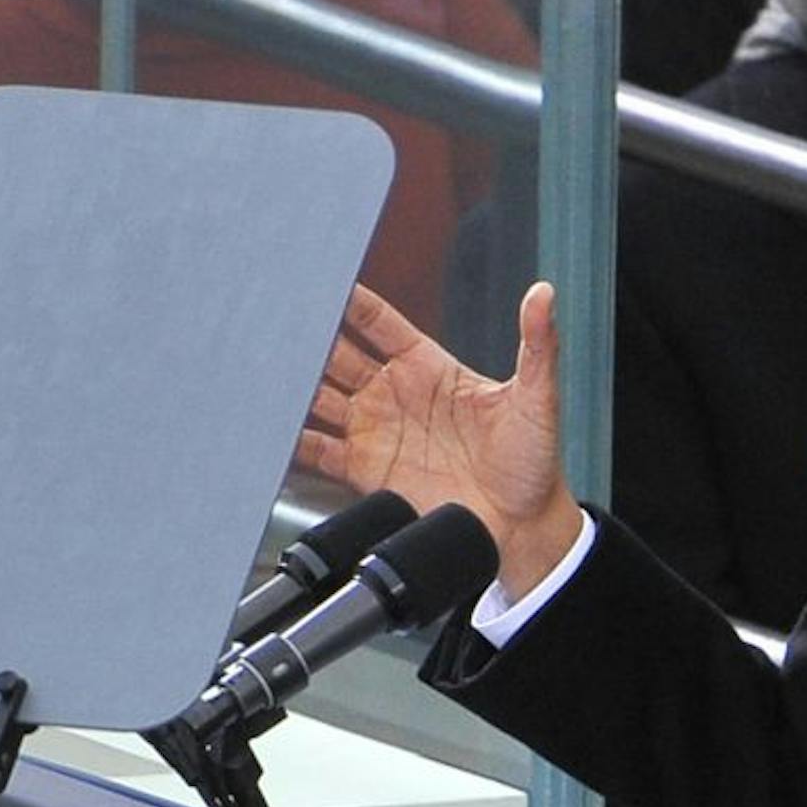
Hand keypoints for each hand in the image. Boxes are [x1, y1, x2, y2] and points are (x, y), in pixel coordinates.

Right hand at [298, 281, 582, 598]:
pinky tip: (272, 429)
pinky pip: (317, 450)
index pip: (378, 322)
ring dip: (293, 384)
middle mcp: (393, 393)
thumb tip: (544, 294)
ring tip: (262, 368)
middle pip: (337, 354)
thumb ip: (538, 344)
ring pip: (319, 397)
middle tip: (280, 319)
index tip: (324, 279)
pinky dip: (291, 440)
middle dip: (308, 336)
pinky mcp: (365, 470)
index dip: (351, 301)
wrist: (521, 527)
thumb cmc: (533, 460)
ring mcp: (375, 431)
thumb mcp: (537, 397)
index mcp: (427, 366)